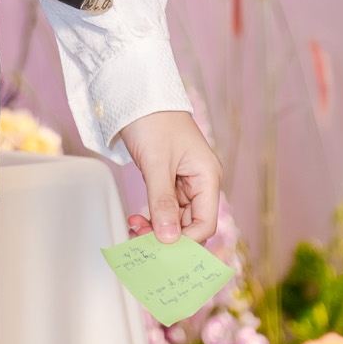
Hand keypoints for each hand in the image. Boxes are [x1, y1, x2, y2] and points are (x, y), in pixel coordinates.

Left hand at [118, 110, 220, 245]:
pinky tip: (137, 218)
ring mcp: (185, 181)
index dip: (185, 241)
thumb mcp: (156, 163)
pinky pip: (166, 207)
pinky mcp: (169, 178)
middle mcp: (201, 181)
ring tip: (134, 227)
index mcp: (208, 176)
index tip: (159, 249)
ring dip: (156, 228)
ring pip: (176, 219)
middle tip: (139, 240)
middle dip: (167, 236)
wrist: (137, 94)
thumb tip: (168, 240)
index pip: (204, 223)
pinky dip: (152, 216)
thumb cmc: (152, 120)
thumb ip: (162, 202)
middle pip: (191, 224)